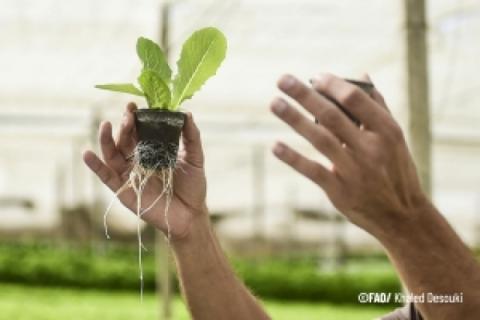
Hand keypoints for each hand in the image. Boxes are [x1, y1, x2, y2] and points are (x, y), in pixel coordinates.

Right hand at [83, 103, 206, 239]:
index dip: (136, 117)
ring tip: (105, 125)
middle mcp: (139, 160)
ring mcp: (130, 175)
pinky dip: (95, 166)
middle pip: (125, 139)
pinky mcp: (124, 190)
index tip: (134, 104)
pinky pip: (106, 177)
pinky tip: (87, 153)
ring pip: (112, 154)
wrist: (191, 215)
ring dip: (107, 139)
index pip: (140, 130)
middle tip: (128, 114)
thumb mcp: (195, 158)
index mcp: (153, 150)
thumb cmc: (193, 186)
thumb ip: (191, 137)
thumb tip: (186, 113)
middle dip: (125, 125)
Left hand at [270, 73, 427, 236]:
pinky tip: (275, 146)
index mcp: (386, 130)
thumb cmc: (395, 171)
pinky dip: (293, 158)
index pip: (355, 99)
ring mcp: (355, 170)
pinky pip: (313, 170)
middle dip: (305, 95)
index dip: (332, 85)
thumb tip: (363, 75)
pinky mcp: (340, 191)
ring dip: (295, 119)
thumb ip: (378, 106)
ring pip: (320, 139)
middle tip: (282, 80)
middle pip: (331, 115)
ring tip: (275, 103)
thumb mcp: (395, 138)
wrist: (401, 216)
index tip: (314, 76)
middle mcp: (371, 148)